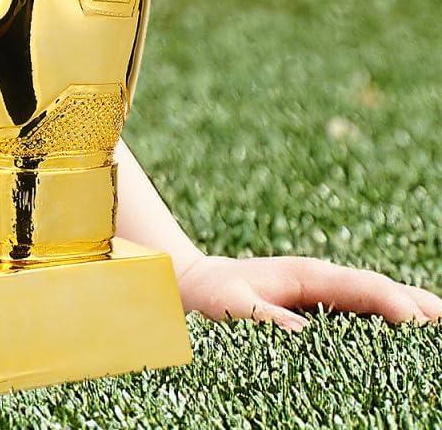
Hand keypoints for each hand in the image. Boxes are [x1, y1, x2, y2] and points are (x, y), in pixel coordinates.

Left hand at [178, 254, 441, 329]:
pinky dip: (393, 323)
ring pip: (380, 302)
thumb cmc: (213, 293)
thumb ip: (267, 318)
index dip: (393, 302)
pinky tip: (413, 341)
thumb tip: (303, 336)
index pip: (363, 286)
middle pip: (383, 290)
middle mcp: (325, 282)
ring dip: (413, 313)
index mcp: (308, 275)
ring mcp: (328, 295)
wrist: (197, 282)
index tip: (418, 321)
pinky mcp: (324, 309)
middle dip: (419, 305)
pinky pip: (366, 315)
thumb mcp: (232, 304)